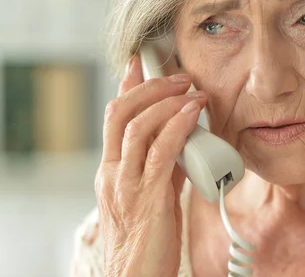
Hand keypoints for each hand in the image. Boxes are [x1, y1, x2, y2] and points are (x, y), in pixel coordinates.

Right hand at [95, 55, 206, 276]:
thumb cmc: (147, 241)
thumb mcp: (153, 195)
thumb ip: (164, 165)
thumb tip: (183, 138)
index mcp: (111, 171)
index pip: (113, 117)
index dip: (127, 85)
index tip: (141, 62)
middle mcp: (113, 173)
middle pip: (120, 112)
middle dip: (151, 86)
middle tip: (180, 76)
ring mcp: (126, 185)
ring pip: (137, 126)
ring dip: (167, 101)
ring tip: (192, 90)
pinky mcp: (147, 198)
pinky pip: (160, 152)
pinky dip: (177, 126)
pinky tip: (192, 113)